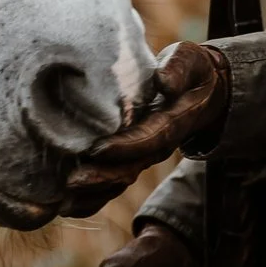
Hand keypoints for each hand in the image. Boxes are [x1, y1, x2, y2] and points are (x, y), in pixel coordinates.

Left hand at [58, 40, 229, 217]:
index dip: (124, 147)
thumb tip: (164, 82)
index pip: (148, 139)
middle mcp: (157, 146)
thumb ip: (178, 69)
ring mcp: (145, 156)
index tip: (97, 149)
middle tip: (71, 182)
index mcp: (172, 122)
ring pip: (120, 182)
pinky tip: (66, 205)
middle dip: (102, 178)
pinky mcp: (134, 159)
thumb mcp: (189, 60)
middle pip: (130, 168)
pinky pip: (114, 183)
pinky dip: (92, 198)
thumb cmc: (189, 70)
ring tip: (63, 203)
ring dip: (93, 194)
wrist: (202, 91)